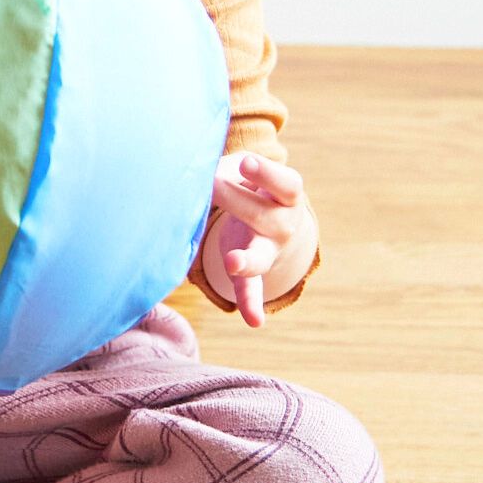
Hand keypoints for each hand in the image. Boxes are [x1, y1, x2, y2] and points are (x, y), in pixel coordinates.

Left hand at [205, 152, 313, 327]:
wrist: (275, 218)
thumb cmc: (253, 185)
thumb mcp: (249, 172)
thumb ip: (227, 169)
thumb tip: (196, 167)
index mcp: (286, 195)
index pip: (284, 183)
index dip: (266, 172)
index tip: (245, 162)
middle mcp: (283, 224)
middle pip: (263, 215)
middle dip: (235, 200)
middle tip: (211, 184)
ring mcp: (269, 250)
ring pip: (260, 256)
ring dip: (246, 261)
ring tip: (233, 263)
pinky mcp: (254, 271)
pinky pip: (253, 289)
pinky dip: (251, 304)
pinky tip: (253, 320)